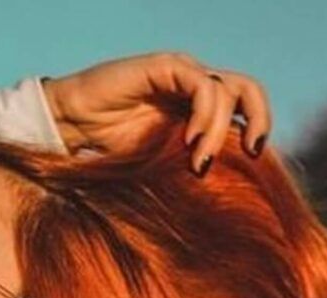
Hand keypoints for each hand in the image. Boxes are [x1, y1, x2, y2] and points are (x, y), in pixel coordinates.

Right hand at [41, 51, 271, 173]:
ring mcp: (181, 75)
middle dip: (258, 119)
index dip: (256, 129)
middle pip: (247, 90)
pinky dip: (203, 113)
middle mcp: (193, 90)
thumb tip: (221, 201)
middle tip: (251, 151)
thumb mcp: (156, 168)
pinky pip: (201, 85)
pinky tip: (188, 140)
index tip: (252, 158)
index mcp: (195, 111)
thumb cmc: (106, 153)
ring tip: (197, 162)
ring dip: (218, 131)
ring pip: (227, 89)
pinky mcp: (166, 67)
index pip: (242, 110)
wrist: (69, 125)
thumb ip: (185, 169)